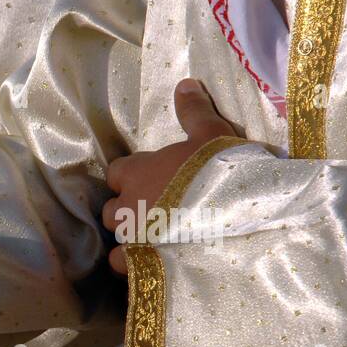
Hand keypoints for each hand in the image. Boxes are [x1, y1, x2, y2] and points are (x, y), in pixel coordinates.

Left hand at [102, 79, 238, 273]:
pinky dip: (128, 262)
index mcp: (137, 172)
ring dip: (128, 234)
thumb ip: (193, 111)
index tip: (147, 180)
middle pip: (111, 207)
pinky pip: (120, 263)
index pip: (115, 173)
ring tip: (151, 236)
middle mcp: (126, 203)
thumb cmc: (221, 170)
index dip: (128, 177)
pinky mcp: (138, 260)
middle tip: (152, 210)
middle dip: (125, 208)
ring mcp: (130, 234)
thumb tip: (184, 83)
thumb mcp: (212, 133)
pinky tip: (146, 260)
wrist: (235, 214)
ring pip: (115, 235)